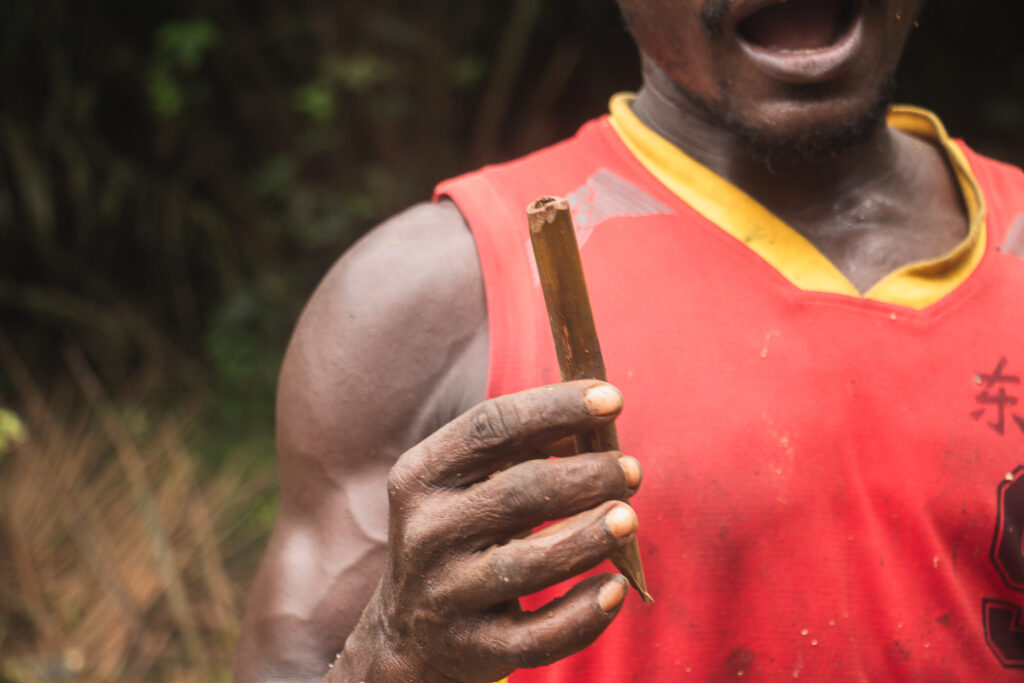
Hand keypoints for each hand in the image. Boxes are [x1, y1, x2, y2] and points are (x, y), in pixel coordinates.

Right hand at [333, 380, 642, 681]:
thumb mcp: (465, 486)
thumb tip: (593, 426)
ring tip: (629, 517)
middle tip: (631, 470)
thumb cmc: (459, 536)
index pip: (489, 427)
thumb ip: (519, 452)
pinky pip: (539, 636)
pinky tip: (616, 588)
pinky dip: (584, 613)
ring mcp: (447, 595)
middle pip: (519, 492)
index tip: (613, 399)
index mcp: (421, 476)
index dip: (556, 407)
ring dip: (590, 537)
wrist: (410, 634)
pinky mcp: (474, 649)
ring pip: (529, 564)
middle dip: (587, 475)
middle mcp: (426, 533)